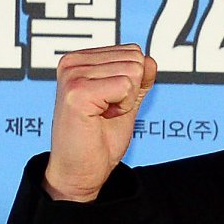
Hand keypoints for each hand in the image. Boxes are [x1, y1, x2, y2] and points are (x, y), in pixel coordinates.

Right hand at [42, 45, 156, 201]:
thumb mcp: (126, 103)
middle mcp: (73, 61)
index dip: (133, 84)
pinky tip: (101, 118)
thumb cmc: (99, 141)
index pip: (133, 52)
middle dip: (131, 91)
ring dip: (126, 101)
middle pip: (135, 59)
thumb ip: (138, 80)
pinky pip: (126, 86)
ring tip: (102, 116)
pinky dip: (123, 107)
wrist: (80, 171)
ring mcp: (73, 74)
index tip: (110, 105)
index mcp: (81, 59)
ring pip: (132, 71)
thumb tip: (150, 60)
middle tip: (107, 113)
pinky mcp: (77, 91)